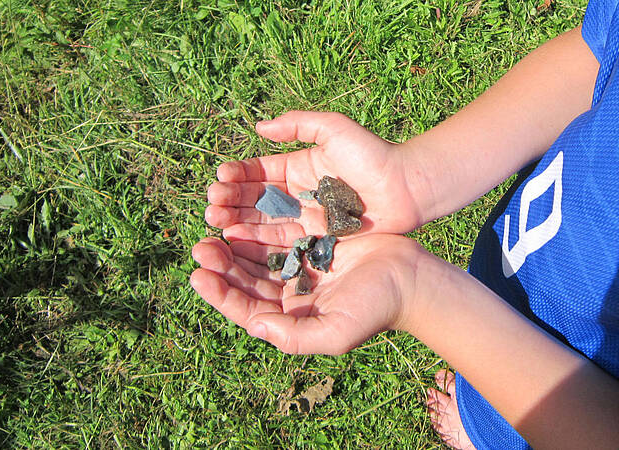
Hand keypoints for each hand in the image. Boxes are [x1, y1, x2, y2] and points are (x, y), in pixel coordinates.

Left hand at [189, 234, 429, 354]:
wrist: (409, 279)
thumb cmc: (375, 309)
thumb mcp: (335, 333)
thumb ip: (294, 336)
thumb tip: (254, 325)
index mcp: (291, 318)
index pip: (246, 309)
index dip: (220, 294)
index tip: (199, 275)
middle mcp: (290, 294)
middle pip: (245, 280)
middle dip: (220, 265)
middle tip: (200, 246)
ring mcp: (300, 266)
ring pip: (256, 256)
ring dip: (234, 244)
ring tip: (214, 226)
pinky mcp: (312, 242)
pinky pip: (277, 234)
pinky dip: (259, 225)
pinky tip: (243, 214)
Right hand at [205, 111, 426, 243]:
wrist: (407, 187)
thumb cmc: (374, 154)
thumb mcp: (335, 129)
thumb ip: (299, 125)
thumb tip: (259, 128)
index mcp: (299, 166)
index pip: (259, 172)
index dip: (237, 175)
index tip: (220, 178)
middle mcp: (299, 194)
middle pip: (256, 199)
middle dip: (231, 201)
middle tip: (211, 205)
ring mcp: (307, 218)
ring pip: (265, 221)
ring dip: (238, 222)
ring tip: (215, 222)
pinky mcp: (318, 239)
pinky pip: (284, 241)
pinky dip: (259, 241)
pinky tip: (237, 240)